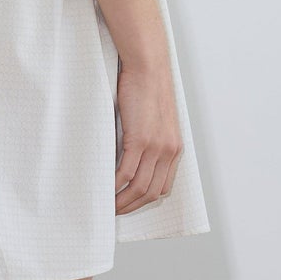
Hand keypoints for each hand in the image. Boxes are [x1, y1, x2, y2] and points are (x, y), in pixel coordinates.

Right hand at [113, 59, 182, 212]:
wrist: (148, 68)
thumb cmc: (148, 89)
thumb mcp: (154, 121)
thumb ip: (149, 141)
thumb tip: (132, 158)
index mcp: (174, 148)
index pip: (163, 186)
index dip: (145, 200)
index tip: (130, 204)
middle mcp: (169, 151)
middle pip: (151, 192)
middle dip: (132, 206)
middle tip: (115, 211)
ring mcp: (156, 147)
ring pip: (139, 187)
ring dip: (122, 201)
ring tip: (108, 205)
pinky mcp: (140, 139)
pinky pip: (127, 172)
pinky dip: (115, 185)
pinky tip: (106, 189)